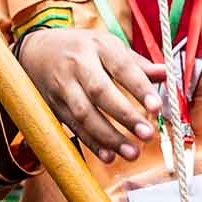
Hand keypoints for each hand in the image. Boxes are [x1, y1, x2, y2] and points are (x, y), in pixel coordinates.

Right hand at [17, 28, 161, 161]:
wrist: (35, 51)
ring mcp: (62, 86)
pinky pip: (73, 127)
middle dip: (125, 116)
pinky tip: (109, 156)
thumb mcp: (107, 45)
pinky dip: (91, 143)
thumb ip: (136, 63)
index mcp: (97, 45)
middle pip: (100, 91)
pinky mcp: (53, 105)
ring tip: (132, 152)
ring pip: (84, 113)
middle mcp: (78, 64)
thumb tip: (166, 74)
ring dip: (109, 136)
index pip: (121, 66)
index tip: (157, 106)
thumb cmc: (80, 48)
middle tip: (147, 134)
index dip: (139, 87)